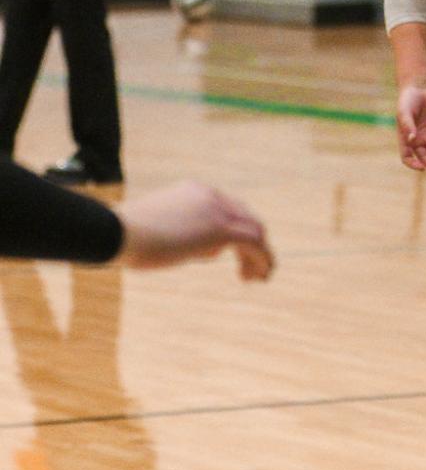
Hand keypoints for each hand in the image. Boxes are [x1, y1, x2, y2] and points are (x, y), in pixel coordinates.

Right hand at [118, 182, 273, 279]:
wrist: (118, 232)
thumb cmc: (124, 237)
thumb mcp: (154, 231)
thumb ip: (175, 235)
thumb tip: (187, 249)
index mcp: (193, 192)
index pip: (225, 208)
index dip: (231, 232)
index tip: (221, 255)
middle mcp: (209, 195)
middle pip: (245, 216)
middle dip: (252, 242)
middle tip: (248, 268)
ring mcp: (216, 209)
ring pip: (254, 229)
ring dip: (261, 254)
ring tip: (258, 277)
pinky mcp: (220, 228)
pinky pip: (254, 242)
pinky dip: (262, 259)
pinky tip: (259, 276)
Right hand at [396, 84, 425, 174]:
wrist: (418, 90)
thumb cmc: (407, 101)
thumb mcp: (405, 113)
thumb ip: (408, 126)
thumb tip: (412, 140)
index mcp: (404, 139)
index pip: (407, 157)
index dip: (413, 164)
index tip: (421, 168)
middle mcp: (415, 141)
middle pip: (423, 157)